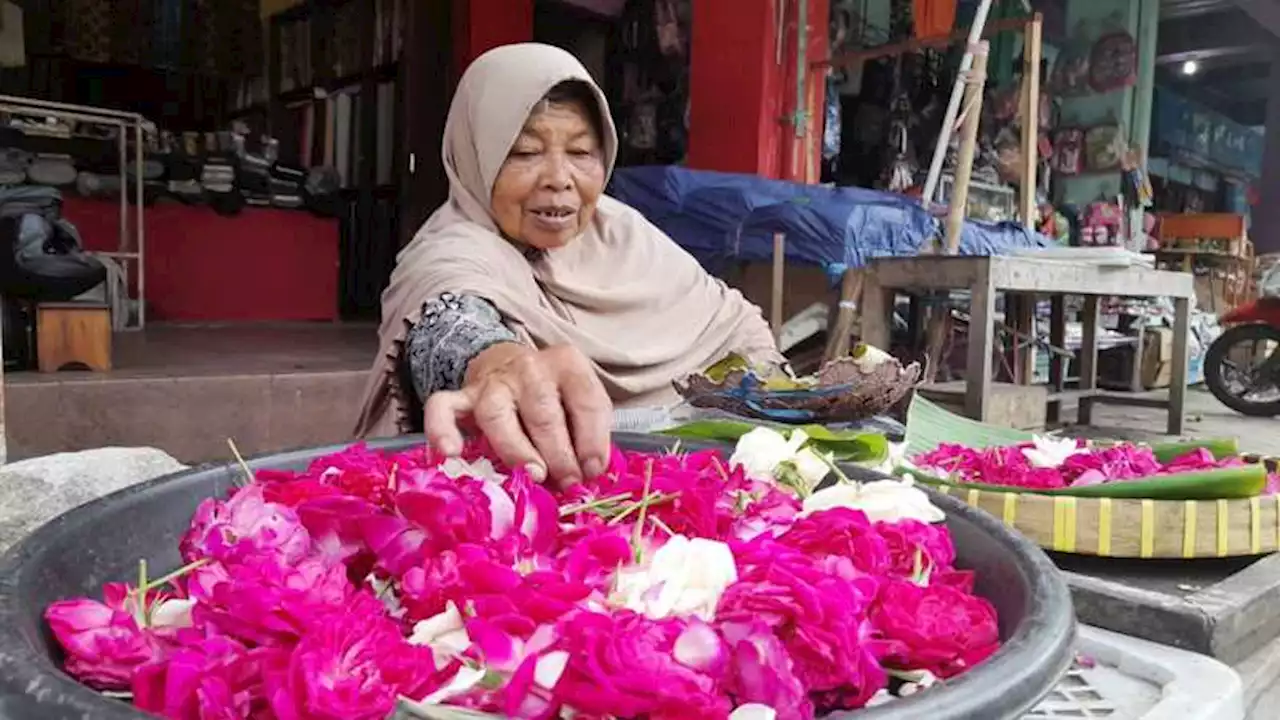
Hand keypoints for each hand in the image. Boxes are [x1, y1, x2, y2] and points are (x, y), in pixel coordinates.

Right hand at [423, 343, 612, 485]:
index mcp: (568, 365)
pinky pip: (443, 409)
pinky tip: (450, 454)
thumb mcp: (579, 401)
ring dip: (517, 450)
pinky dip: (442, 430)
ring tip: (532, 474)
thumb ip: (586, 433)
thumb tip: (587, 475)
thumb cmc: (552, 395)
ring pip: (497, 415)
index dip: (592, 440)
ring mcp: (492, 383)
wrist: (506, 363)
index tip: (593, 471)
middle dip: (558, 453)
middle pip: (543, 412)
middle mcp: (530, 369)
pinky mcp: (460, 396)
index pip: (586, 401)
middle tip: (567, 482)